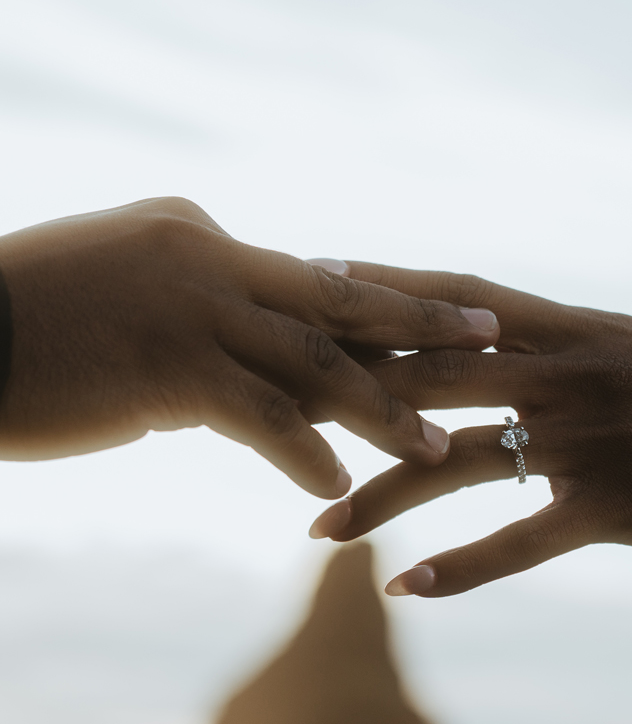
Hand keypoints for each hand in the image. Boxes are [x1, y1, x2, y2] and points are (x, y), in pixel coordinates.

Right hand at [0, 203, 498, 495]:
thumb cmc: (29, 312)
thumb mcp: (121, 287)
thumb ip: (190, 312)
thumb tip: (236, 363)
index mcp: (200, 233)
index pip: (305, 277)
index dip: (372, 306)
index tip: (430, 321)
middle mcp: (210, 259)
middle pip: (340, 294)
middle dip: (423, 316)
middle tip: (493, 334)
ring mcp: (194, 311)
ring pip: (315, 358)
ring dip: (382, 406)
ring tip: (439, 447)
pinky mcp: (169, 369)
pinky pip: (259, 414)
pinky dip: (303, 451)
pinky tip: (337, 489)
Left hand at [309, 262, 631, 591]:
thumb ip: (557, 336)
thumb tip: (486, 324)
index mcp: (573, 326)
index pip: (458, 296)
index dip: (384, 286)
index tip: (315, 278)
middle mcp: (569, 374)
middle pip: (437, 373)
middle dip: (354, 387)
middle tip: (280, 403)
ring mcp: (588, 441)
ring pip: (460, 466)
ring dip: (381, 499)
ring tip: (318, 530)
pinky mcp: (612, 508)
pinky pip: (521, 544)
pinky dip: (460, 570)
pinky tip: (404, 588)